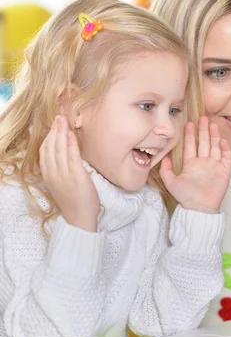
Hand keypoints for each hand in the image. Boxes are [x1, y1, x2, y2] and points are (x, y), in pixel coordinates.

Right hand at [40, 115, 99, 231]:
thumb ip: (60, 171)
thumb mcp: (62, 185)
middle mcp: (53, 174)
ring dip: (61, 133)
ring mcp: (64, 175)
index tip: (54, 126)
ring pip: (59, 150)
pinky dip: (71, 144)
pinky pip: (72, 157)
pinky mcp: (76, 177)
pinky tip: (71, 135)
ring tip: (64, 121)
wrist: (79, 218)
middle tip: (59, 117)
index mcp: (48, 176)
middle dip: (54, 131)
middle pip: (50, 148)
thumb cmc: (74, 202)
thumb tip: (64, 156)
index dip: (48, 137)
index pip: (44, 152)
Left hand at [160, 117, 230, 212]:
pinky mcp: (224, 171)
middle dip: (204, 130)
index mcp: (191, 164)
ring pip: (215, 147)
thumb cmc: (186, 197)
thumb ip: (165, 170)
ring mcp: (214, 166)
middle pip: (204, 143)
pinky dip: (225, 149)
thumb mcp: (171, 183)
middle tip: (203, 118)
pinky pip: (226, 157)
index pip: (191, 145)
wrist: (200, 208)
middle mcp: (203, 163)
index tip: (189, 123)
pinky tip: (222, 140)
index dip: (190, 134)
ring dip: (214, 136)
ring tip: (213, 124)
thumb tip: (164, 157)